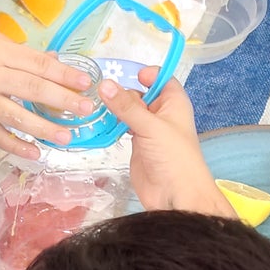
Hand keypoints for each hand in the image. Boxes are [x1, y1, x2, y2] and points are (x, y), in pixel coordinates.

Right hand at [0, 27, 100, 158]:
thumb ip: (23, 55)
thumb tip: (57, 64)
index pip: (37, 64)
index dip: (63, 74)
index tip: (86, 83)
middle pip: (30, 89)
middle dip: (61, 100)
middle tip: (85, 109)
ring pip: (14, 116)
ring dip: (43, 128)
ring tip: (66, 136)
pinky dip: (15, 146)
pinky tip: (35, 153)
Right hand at [100, 68, 233, 217]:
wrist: (176, 196)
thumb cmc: (174, 158)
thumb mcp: (150, 126)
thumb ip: (126, 106)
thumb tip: (104, 85)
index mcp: (174, 103)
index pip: (162, 79)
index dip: (147, 74)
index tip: (128, 75)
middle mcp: (161, 114)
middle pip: (140, 93)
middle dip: (123, 92)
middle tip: (100, 92)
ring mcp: (148, 130)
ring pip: (129, 111)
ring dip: (114, 108)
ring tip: (93, 104)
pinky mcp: (137, 144)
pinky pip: (122, 127)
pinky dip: (111, 123)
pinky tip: (98, 121)